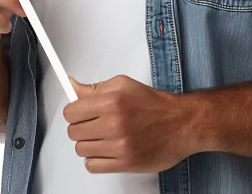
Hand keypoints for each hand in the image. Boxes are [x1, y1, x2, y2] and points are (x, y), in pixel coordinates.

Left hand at [64, 75, 197, 173]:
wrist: (180, 124)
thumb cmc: (154, 104)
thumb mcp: (123, 85)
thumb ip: (95, 88)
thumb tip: (72, 86)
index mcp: (112, 101)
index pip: (71, 112)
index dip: (74, 112)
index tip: (79, 113)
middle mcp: (114, 124)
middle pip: (73, 132)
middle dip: (81, 127)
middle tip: (93, 124)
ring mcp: (119, 146)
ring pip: (81, 150)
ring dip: (89, 144)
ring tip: (103, 137)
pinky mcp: (124, 164)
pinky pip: (92, 166)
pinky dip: (96, 160)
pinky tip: (106, 150)